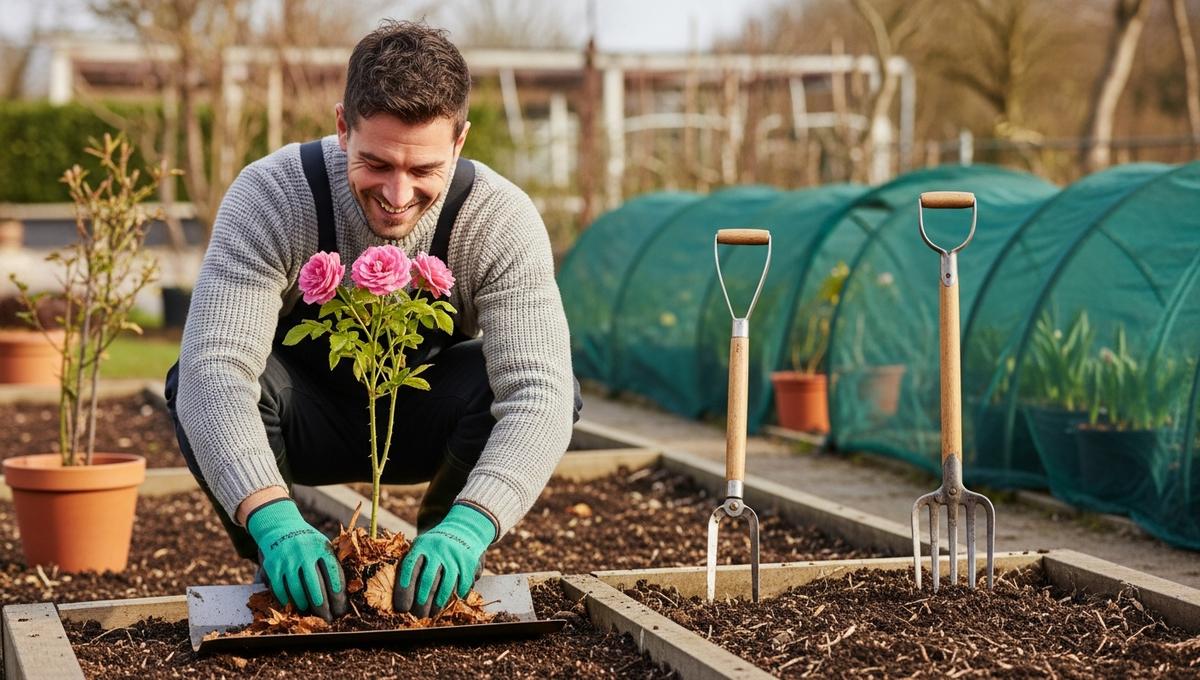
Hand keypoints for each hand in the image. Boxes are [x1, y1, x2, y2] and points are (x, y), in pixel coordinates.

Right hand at [246, 498, 347, 620]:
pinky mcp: (273, 565)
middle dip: (323, 605)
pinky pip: (280, 589)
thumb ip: (331, 561)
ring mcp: (287, 559)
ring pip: (297, 589)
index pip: (333, 571)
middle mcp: (304, 552)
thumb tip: (345, 590)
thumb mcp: (321, 544)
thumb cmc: (307, 540)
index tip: (341, 606)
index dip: (338, 591)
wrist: (279, 525)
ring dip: (304, 604)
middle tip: (328, 618)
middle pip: (315, 585)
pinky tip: (292, 605)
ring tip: (310, 611)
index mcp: (321, 546)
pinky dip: (286, 599)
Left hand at [394, 503, 494, 617]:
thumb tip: (398, 596)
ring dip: (438, 602)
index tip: (401, 607)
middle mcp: (438, 548)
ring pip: (446, 584)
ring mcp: (454, 555)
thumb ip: (411, 564)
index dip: (404, 589)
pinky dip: (457, 596)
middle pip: (428, 579)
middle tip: (417, 615)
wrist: (465, 527)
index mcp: (421, 545)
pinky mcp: (469, 561)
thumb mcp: (422, 546)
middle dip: (421, 602)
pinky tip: (450, 603)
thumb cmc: (436, 545)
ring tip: (432, 613)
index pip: (409, 568)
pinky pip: (463, 583)